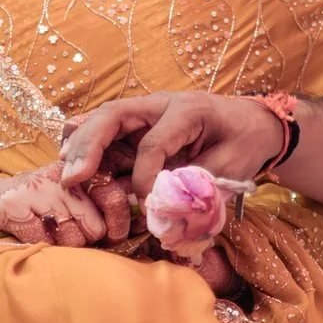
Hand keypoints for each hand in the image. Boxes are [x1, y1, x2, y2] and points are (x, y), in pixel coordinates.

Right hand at [0, 162, 124, 247]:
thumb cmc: (38, 204)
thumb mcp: (71, 193)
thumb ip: (103, 200)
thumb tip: (140, 222)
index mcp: (80, 169)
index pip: (116, 196)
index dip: (120, 223)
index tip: (115, 235)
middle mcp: (62, 176)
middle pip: (96, 228)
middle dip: (89, 240)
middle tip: (75, 236)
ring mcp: (38, 189)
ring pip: (73, 240)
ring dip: (64, 246)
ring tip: (50, 231)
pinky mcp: (15, 206)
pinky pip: (46, 243)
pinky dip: (42, 246)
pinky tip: (33, 233)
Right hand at [59, 92, 288, 195]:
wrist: (255, 123)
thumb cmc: (245, 142)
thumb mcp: (233, 167)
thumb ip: (200, 188)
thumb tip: (170, 218)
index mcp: (187, 110)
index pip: (152, 144)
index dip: (145, 178)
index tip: (148, 205)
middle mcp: (160, 105)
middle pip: (114, 115)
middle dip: (90, 145)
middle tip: (74, 177)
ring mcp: (147, 112)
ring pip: (104, 119)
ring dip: (82, 144)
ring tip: (68, 173)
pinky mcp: (141, 124)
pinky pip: (108, 129)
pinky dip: (89, 144)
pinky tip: (75, 163)